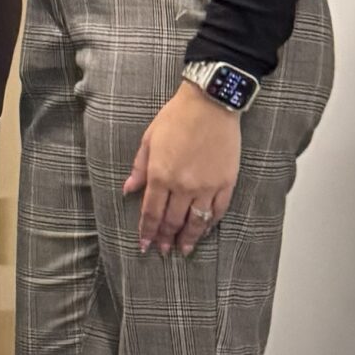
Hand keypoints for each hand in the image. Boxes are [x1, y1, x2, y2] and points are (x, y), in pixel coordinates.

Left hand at [125, 83, 241, 252]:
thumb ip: (139, 169)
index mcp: (160, 175)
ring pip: (196, 221)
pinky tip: (204, 229)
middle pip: (173, 220)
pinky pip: (218, 210)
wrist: (210, 105)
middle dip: (166, 238)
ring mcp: (207, 186)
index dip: (147, 231)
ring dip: (189, 238)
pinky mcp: (226, 183)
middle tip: (163, 250)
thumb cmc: (176, 118)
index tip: (144, 245)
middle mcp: (183, 186)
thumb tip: (128, 191)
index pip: (151, 212)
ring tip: (183, 250)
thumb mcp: (148, 141)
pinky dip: (210, 223)